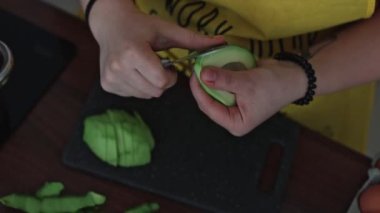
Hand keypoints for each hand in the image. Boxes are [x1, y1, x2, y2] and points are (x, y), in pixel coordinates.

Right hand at [88, 0, 223, 97]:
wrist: (110, 25)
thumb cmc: (142, 26)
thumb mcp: (167, 30)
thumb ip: (193, 40)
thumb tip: (221, 43)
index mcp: (133, 53)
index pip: (161, 81)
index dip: (170, 75)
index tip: (168, 65)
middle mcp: (118, 68)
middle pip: (154, 91)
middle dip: (162, 82)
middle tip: (157, 66)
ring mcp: (110, 78)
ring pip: (145, 95)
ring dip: (151, 85)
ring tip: (145, 67)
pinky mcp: (107, 85)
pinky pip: (133, 95)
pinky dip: (139, 87)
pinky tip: (134, 72)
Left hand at [190, 59, 306, 135]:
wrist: (293, 76)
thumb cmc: (273, 86)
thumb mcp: (247, 83)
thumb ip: (224, 79)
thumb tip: (202, 74)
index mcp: (234, 123)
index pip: (208, 108)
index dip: (198, 91)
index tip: (194, 73)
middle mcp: (231, 116)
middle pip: (208, 100)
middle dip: (203, 83)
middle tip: (198, 64)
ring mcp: (232, 104)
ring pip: (213, 90)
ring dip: (210, 77)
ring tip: (204, 62)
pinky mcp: (235, 93)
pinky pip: (221, 83)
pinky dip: (218, 73)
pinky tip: (215, 62)